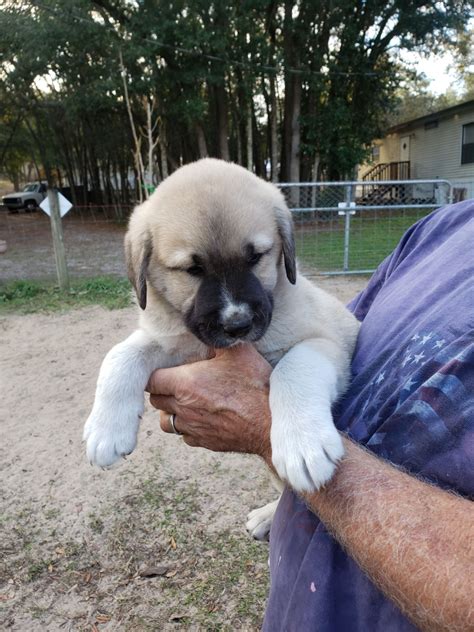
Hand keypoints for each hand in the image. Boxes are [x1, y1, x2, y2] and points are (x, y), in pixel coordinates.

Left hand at [147, 344, 272, 457]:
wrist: (270, 421)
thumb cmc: (254, 384)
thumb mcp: (238, 352)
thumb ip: (216, 340)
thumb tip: (208, 330)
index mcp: (185, 383)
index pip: (150, 380)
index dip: (156, 374)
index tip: (166, 369)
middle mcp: (183, 407)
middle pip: (155, 400)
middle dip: (162, 391)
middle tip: (177, 382)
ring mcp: (192, 427)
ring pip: (166, 421)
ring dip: (171, 411)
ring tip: (186, 402)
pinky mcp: (204, 442)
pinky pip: (186, 436)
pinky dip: (189, 427)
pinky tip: (203, 418)